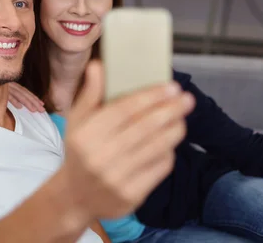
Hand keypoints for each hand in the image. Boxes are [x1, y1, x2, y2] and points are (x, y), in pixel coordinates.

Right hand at [8, 82, 44, 111]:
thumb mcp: (3, 89)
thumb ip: (10, 94)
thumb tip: (18, 104)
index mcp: (12, 84)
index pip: (25, 91)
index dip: (34, 97)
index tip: (42, 104)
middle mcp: (11, 85)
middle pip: (24, 93)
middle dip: (34, 102)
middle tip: (42, 110)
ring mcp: (6, 87)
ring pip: (19, 95)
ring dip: (27, 102)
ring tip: (34, 110)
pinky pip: (8, 96)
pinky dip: (14, 101)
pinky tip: (19, 107)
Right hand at [59, 60, 192, 219]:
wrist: (75, 196)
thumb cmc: (80, 151)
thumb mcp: (77, 121)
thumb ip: (89, 94)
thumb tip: (98, 66)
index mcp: (86, 134)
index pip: (124, 110)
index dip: (150, 96)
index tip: (170, 86)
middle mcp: (100, 157)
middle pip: (144, 128)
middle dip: (170, 110)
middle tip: (186, 98)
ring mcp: (116, 178)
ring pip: (156, 147)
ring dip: (174, 129)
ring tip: (182, 118)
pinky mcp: (132, 195)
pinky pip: (159, 168)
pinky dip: (168, 152)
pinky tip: (170, 142)